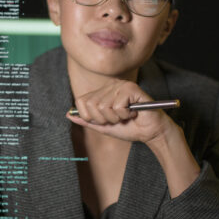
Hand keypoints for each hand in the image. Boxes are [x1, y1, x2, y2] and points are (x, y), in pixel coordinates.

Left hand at [66, 80, 180, 143]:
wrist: (150, 132)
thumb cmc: (129, 128)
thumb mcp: (103, 126)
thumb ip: (86, 120)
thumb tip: (67, 114)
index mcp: (102, 91)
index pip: (81, 101)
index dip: (90, 116)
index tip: (105, 120)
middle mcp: (110, 85)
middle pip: (91, 105)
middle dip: (104, 119)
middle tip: (118, 118)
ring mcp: (121, 85)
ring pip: (104, 106)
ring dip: (116, 118)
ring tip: (126, 116)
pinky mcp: (131, 88)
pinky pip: (117, 106)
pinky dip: (125, 114)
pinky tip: (133, 112)